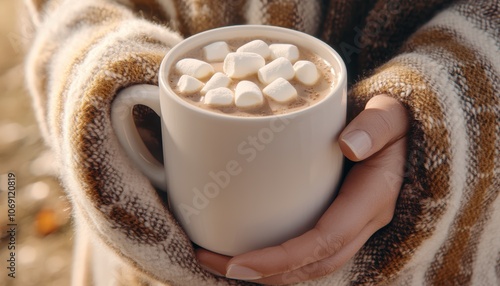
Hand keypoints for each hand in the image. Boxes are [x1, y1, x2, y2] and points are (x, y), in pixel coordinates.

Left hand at [196, 95, 408, 283]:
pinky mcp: (336, 219)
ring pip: (310, 264)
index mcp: (371, 200)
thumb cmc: (391, 120)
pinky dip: (276, 257)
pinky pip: (308, 250)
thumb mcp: (390, 114)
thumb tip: (349, 145)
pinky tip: (246, 245)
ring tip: (218, 259)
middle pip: (313, 264)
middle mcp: (362, 222)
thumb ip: (376, 126)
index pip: (325, 241)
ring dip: (266, 271)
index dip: (282, 259)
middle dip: (263, 273)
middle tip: (212, 261)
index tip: (237, 263)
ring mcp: (350, 224)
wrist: (402, 132)